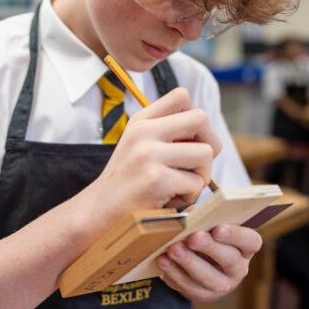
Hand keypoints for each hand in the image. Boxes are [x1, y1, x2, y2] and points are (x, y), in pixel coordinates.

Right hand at [88, 87, 222, 214]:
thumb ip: (165, 133)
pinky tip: (170, 201)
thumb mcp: (138, 146)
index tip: (190, 140)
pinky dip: (189, 196)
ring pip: (205, 153)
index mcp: (141, 121)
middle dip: (210, 143)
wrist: (98, 212)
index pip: (182, 96)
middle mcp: (144, 132)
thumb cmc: (127, 183)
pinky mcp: (156, 179)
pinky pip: (195, 183)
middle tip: (198, 164)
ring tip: (182, 186)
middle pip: (200, 118)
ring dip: (202, 175)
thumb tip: (205, 130)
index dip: (196, 118)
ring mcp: (148, 154)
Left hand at [155, 224, 262, 301]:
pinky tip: (163, 261)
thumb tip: (191, 216)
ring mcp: (222, 285)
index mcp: (245, 247)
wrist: (200, 265)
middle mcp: (238, 269)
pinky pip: (188, 287)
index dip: (236, 235)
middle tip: (192, 238)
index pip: (251, 241)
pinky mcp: (202, 295)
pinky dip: (174, 273)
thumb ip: (203, 217)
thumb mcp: (208, 225)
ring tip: (172, 249)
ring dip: (188, 262)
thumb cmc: (207, 236)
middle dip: (209, 248)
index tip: (217, 229)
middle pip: (230, 260)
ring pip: (208, 278)